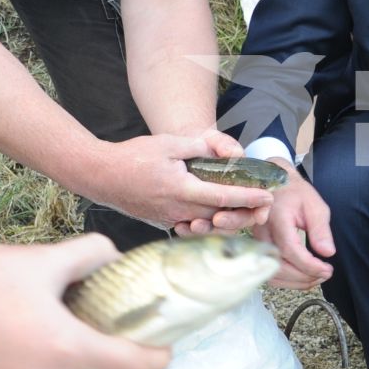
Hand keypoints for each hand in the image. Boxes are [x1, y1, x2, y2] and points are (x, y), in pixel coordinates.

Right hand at [86, 131, 271, 228]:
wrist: (100, 175)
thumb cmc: (132, 156)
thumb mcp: (168, 143)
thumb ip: (198, 147)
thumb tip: (221, 152)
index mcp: (181, 189)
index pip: (223, 197)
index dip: (248, 198)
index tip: (268, 197)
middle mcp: (177, 209)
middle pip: (219, 216)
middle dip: (245, 212)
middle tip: (265, 206)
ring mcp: (168, 219)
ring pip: (206, 223)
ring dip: (228, 219)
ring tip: (247, 211)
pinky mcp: (162, 222)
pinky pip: (190, 225)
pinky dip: (207, 222)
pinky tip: (218, 215)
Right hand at [256, 160, 333, 289]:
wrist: (274, 187)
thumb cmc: (295, 194)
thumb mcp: (314, 206)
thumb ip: (320, 229)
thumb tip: (327, 253)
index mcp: (277, 218)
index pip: (290, 249)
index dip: (309, 265)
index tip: (327, 269)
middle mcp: (263, 233)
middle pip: (279, 266)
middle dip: (305, 277)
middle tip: (326, 274)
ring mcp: (257, 243)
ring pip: (272, 274)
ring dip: (297, 282)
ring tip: (317, 277)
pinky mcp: (258, 251)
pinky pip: (270, 273)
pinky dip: (288, 281)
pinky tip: (304, 276)